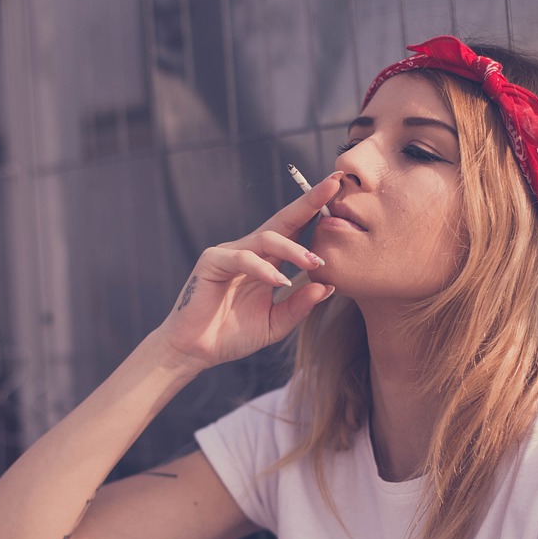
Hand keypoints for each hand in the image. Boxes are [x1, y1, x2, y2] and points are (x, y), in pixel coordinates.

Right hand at [156, 171, 342, 371]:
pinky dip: (262, 268)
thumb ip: (299, 306)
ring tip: (313, 262)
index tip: (340, 190)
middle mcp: (250, 251)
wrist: (197, 351)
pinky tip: (278, 281)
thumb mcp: (276, 323)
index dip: (316, 211)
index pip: (296, 230)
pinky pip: (242, 258)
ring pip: (266, 238)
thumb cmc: (233, 335)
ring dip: (292, 249)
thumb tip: (328, 286)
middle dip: (309, 202)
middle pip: (284, 221)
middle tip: (333, 187)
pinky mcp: (212, 262)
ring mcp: (230, 253)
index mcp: (267, 261)